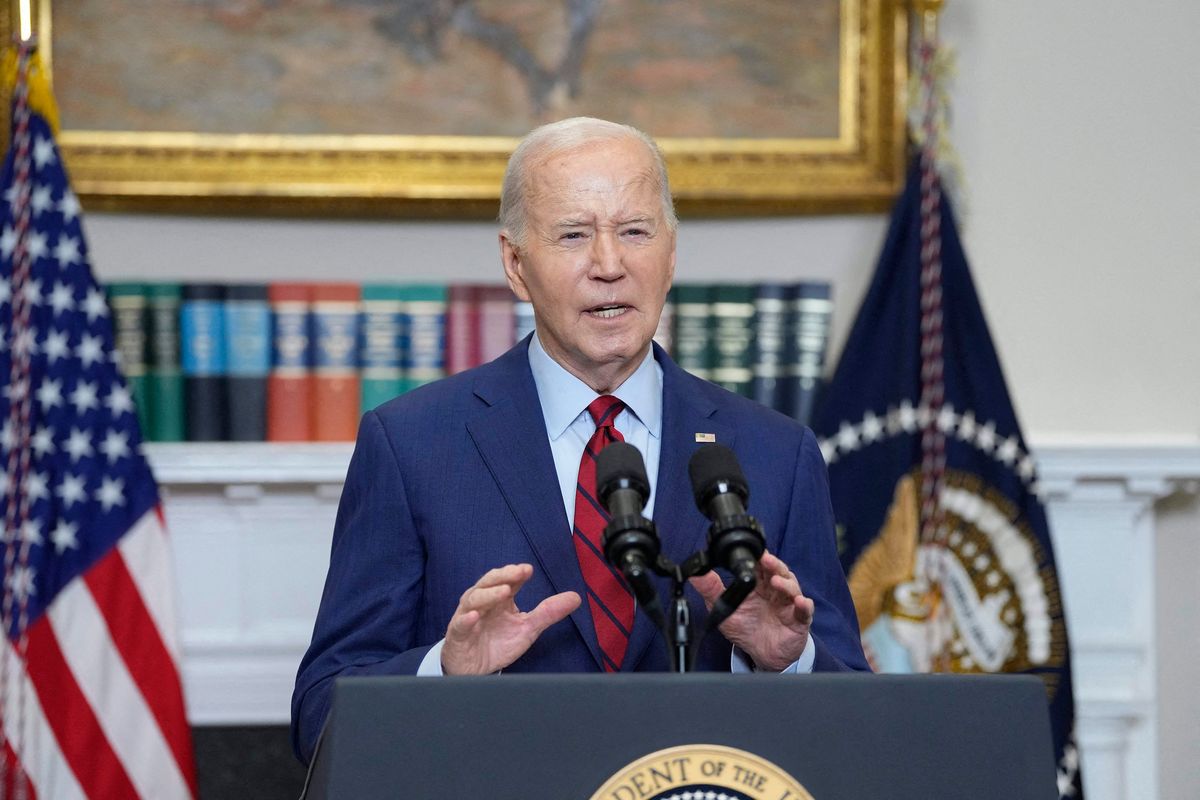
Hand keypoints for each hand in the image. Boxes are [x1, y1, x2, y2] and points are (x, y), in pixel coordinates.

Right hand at [441, 563, 580, 674]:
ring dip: (488, 594)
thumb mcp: (527, 629)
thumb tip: (576, 597)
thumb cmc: (498, 643)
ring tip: (503, 592)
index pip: (507, 580)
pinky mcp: (458, 635)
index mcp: (499, 598)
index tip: (528, 570)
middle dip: (503, 576)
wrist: (475, 670)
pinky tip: (474, 616)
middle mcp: (482, 602)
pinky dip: (466, 620)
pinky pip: (460, 625)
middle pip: (489, 582)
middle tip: (518, 572)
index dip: (516, 574)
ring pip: (474, 599)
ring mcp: (468, 616)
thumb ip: (548, 613)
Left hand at [689, 551, 814, 671]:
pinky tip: (799, 603)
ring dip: (786, 583)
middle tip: (765, 559)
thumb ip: (711, 591)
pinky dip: (804, 605)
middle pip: (778, 571)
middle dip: (773, 564)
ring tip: (776, 582)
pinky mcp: (799, 620)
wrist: (763, 654)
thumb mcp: (724, 610)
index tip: (752, 549)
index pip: (759, 565)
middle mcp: (775, 590)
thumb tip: (695, 574)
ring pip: (792, 587)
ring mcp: (788, 604)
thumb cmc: (746, 628)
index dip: (758, 556)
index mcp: (758, 585)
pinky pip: (805, 611)